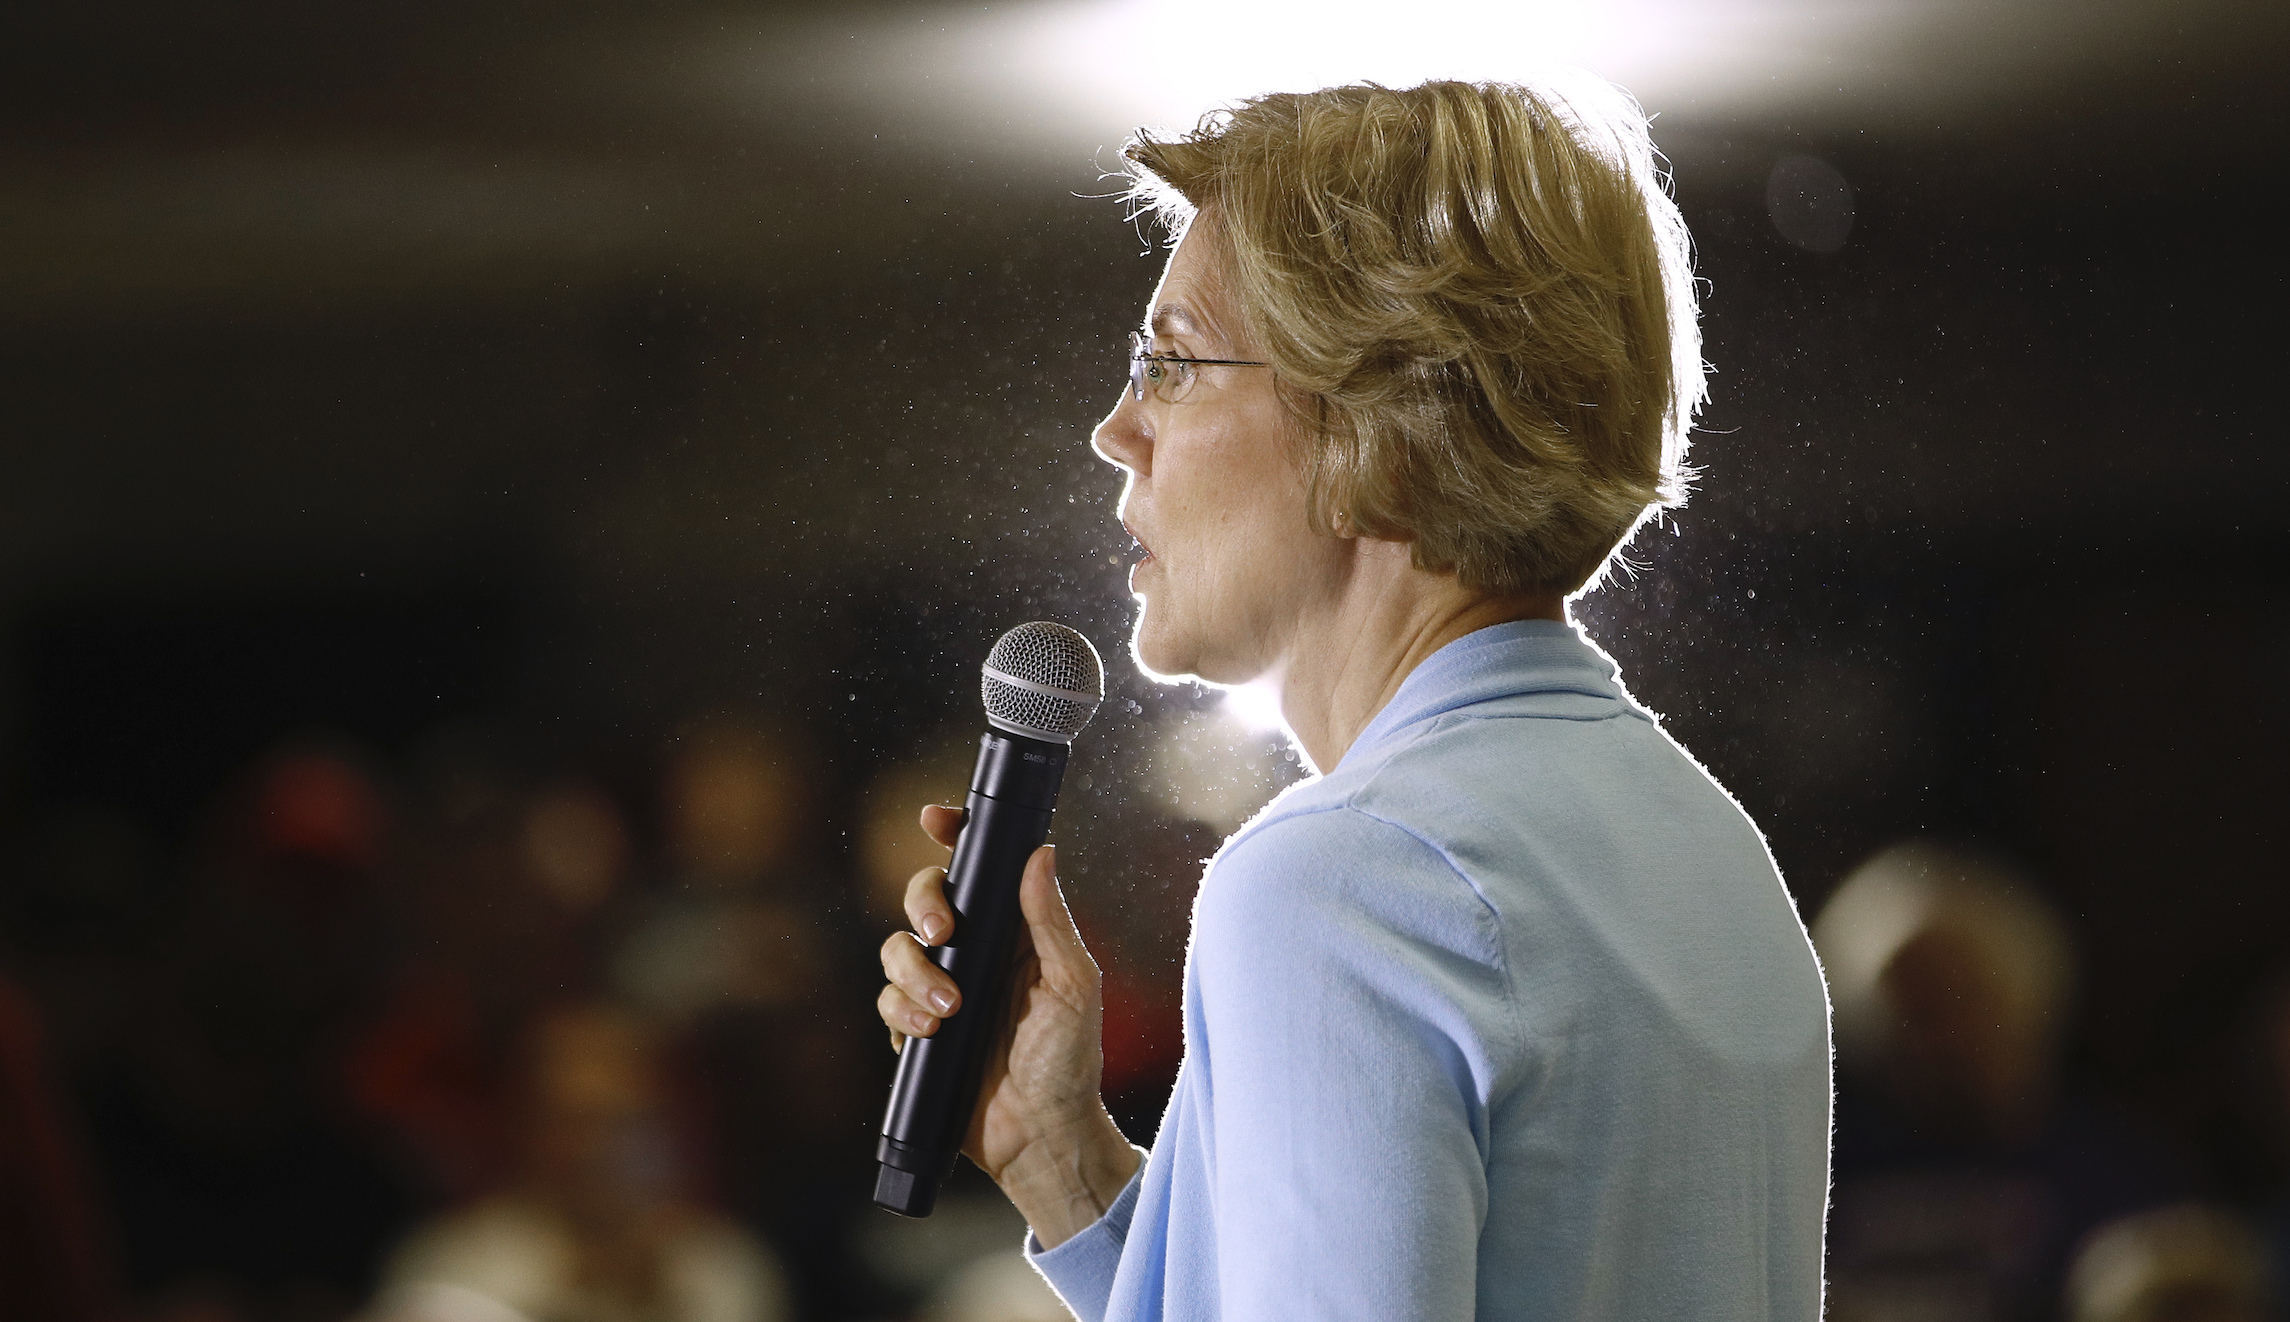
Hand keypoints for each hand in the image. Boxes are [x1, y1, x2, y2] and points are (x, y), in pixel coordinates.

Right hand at [876, 804, 1140, 1246]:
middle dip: (923, 904)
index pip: (980, 871)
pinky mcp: (919, 1030)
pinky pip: (888, 1001)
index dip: (954, 837)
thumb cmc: (1071, 1062)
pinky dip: (901, 1012)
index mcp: (1016, 933)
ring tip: (947, 1008)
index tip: (935, 820)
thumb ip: (1050, 921)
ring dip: (913, 972)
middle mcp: (977, 955)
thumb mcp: (1072, 986)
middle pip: (925, 898)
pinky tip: (929, 1032)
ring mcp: (944, 991)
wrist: (1043, 1138)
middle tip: (943, 935)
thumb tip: (1040, 852)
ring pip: (897, 949)